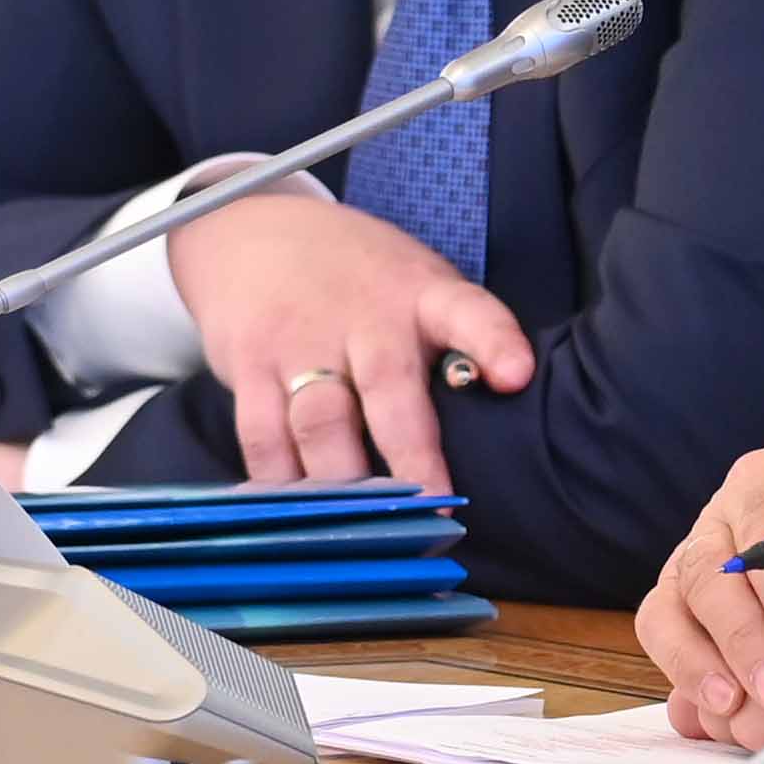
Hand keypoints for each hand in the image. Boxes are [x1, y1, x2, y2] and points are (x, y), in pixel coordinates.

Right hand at [162, 178, 526, 490]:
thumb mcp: (415, 285)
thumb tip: (495, 421)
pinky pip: (262, 435)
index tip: (515, 376)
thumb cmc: (359, 279)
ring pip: (321, 424)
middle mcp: (364, 318)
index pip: (468, 312)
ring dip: (344, 484)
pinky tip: (297, 517)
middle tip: (431, 508)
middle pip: (390, 389)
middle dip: (412, 455)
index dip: (494, 342)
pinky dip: (279, 482)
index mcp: (421, 295)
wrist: (251, 232)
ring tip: (364, 531)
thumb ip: (450, 343)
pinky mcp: (248, 365)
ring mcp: (301, 340)